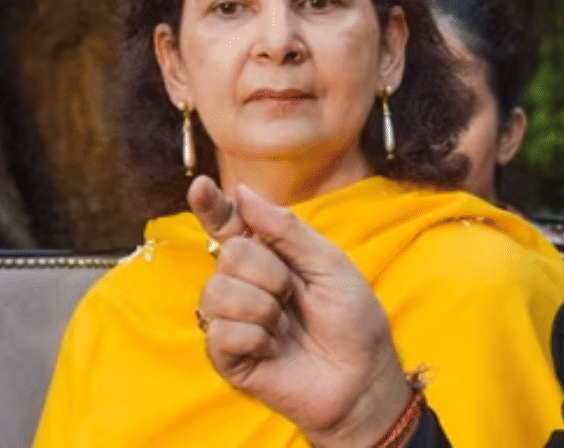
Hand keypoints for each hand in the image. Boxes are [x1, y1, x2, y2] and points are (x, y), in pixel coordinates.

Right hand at [188, 177, 411, 447]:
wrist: (362, 377)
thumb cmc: (353, 320)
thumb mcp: (330, 264)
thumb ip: (286, 229)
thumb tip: (243, 193)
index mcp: (269, 257)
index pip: (229, 226)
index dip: (212, 206)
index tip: (201, 186)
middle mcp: (244, 284)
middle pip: (229, 255)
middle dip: (270, 272)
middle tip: (295, 295)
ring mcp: (232, 320)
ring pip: (217, 292)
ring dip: (263, 308)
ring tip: (285, 325)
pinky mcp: (227, 357)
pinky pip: (220, 332)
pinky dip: (256, 338)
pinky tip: (274, 349)